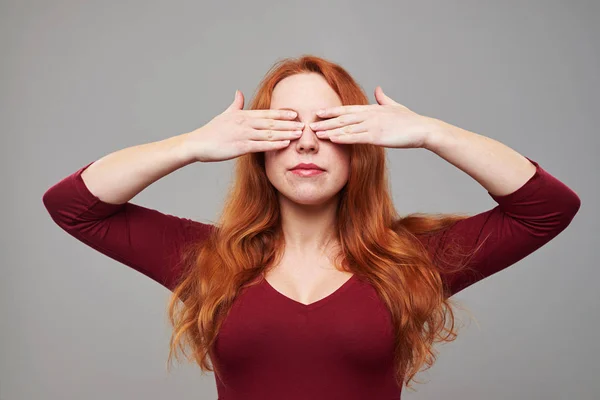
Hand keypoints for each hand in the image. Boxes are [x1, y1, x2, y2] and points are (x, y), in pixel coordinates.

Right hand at [184, 90, 303, 161]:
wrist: (197, 143)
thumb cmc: (211, 131)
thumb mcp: (225, 114)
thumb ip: (235, 104)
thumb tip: (239, 92)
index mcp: (243, 115)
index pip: (267, 113)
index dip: (282, 113)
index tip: (296, 113)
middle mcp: (245, 123)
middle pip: (272, 123)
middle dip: (289, 124)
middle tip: (305, 125)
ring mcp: (243, 134)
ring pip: (269, 134)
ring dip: (286, 134)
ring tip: (299, 134)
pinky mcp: (240, 147)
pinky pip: (261, 145)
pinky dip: (274, 144)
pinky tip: (285, 144)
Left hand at [308, 86, 437, 148]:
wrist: (422, 129)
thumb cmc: (410, 120)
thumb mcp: (395, 106)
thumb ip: (384, 98)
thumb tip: (378, 88)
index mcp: (372, 109)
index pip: (347, 109)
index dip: (331, 111)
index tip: (318, 112)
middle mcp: (369, 115)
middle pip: (342, 118)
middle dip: (325, 121)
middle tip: (309, 124)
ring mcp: (372, 125)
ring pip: (346, 127)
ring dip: (329, 130)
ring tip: (316, 133)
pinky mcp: (376, 136)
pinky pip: (356, 137)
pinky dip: (342, 138)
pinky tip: (332, 139)